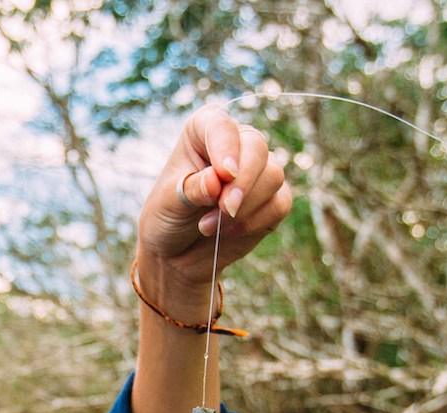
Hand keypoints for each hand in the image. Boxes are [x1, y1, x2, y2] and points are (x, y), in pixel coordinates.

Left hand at [137, 105, 291, 287]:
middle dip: (243, 182)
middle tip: (224, 207)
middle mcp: (235, 143)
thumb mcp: (169, 202)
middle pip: (256, 147)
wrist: (175, 253)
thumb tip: (216, 180)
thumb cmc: (167, 217)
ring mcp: (257, 170)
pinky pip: (280, 203)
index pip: (221, 126)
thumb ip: (192, 188)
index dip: (226, 148)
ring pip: (273, 175)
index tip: (224, 174)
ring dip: (245, 206)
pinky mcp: (271, 199)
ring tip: (208, 227)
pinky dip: (255, 221)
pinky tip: (227, 232)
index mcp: (203, 130)